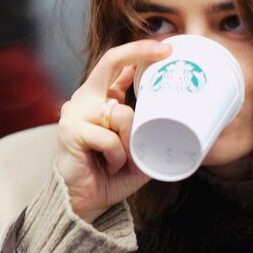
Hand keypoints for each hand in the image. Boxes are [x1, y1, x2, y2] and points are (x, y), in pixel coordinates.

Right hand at [57, 40, 171, 221]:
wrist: (82, 203)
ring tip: (125, 162)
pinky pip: (109, 138)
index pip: (115, 65)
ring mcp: (75, 113)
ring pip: (122, 113)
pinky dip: (118, 156)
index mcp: (98, 100)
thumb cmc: (107, 177)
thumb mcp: (136, 150)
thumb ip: (147, 130)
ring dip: (131, 142)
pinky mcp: (70, 131)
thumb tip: (183, 121)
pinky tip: (110, 166)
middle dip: (138, 52)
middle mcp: (83, 99)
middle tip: (165, 53)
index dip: (139, 52)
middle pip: (109, 62)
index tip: (166, 49)